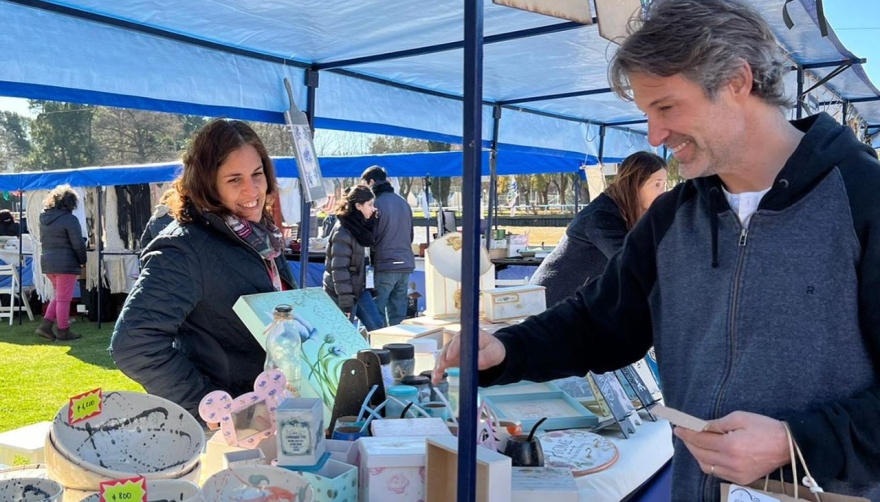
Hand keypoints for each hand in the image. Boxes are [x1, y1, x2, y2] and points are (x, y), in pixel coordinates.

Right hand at [433, 328, 505, 383]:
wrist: (491, 354)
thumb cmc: (493, 350)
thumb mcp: (493, 352)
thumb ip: (486, 356)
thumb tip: (477, 362)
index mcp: (469, 335)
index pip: (458, 339)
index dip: (453, 348)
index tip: (450, 357)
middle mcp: (458, 340)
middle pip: (447, 347)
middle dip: (443, 358)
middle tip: (441, 368)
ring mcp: (453, 349)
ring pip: (443, 356)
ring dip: (438, 366)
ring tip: (436, 377)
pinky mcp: (451, 358)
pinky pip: (443, 364)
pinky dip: (438, 371)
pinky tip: (435, 380)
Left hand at [674, 411, 789, 484]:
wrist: (788, 445)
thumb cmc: (765, 428)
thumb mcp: (739, 417)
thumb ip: (717, 424)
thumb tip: (700, 427)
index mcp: (730, 445)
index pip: (700, 440)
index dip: (687, 434)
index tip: (678, 428)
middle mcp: (732, 463)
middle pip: (700, 454)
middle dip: (689, 444)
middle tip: (684, 434)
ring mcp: (737, 474)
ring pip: (707, 467)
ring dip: (697, 455)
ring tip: (695, 443)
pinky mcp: (743, 479)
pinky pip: (718, 473)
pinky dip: (710, 464)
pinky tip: (709, 454)